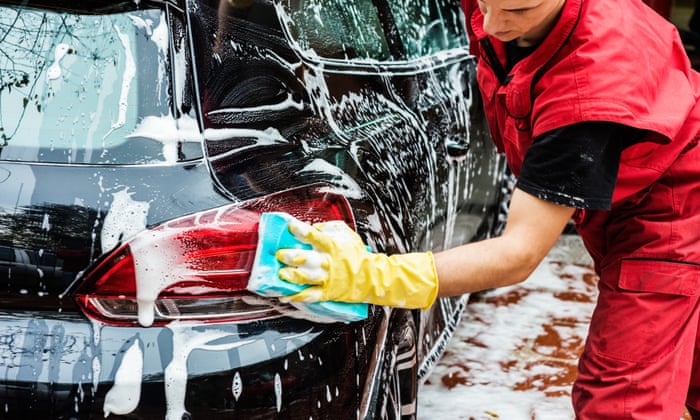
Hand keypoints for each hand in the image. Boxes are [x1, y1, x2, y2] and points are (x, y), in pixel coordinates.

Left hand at [276, 219, 438, 308]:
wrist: (370, 276)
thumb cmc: (355, 253)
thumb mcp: (345, 233)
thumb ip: (328, 228)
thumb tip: (312, 227)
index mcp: (332, 245)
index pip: (315, 236)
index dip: (301, 230)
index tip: (290, 226)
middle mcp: (327, 262)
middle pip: (307, 259)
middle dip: (292, 257)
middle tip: (280, 254)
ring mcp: (327, 279)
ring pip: (306, 278)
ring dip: (292, 276)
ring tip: (281, 274)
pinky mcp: (326, 292)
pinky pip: (309, 296)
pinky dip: (296, 297)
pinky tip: (285, 295)